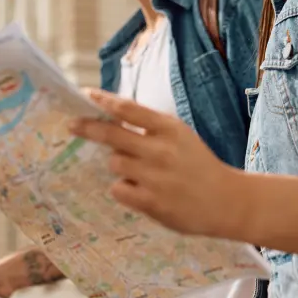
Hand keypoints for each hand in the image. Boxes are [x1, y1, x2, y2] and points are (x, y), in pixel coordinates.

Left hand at [69, 88, 242, 237]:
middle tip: (71, 123)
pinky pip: (118, 189)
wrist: (226, 201)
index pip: (129, 109)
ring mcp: (155, 177)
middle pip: (112, 134)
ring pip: (115, 163)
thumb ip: (151, 127)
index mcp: (170, 129)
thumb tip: (111, 117)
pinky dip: (124, 188)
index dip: (104, 101)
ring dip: (120, 164)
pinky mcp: (151, 202)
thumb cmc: (198, 164)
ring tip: (142, 172)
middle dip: (88, 127)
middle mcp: (160, 150)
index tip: (86, 94)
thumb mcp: (180, 136)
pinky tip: (142, 190)